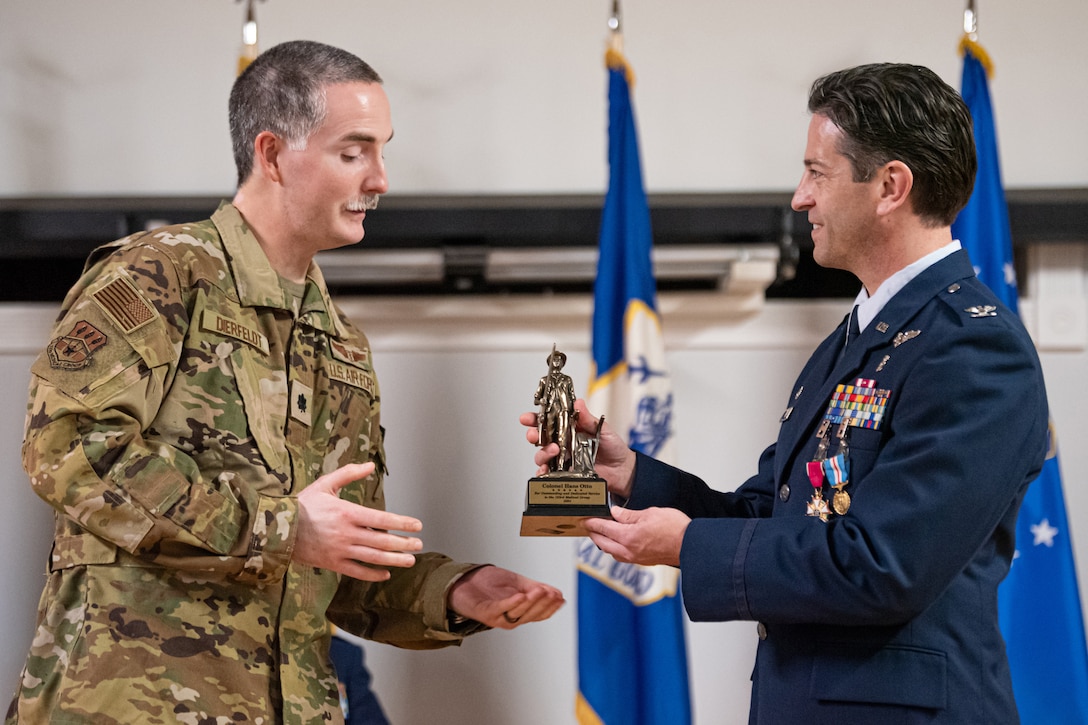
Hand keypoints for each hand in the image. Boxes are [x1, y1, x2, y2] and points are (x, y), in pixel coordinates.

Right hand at [294, 462, 423, 581]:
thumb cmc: (303, 505)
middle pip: (382, 541)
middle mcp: (346, 533)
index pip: (381, 519)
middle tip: (419, 544)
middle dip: (403, 543)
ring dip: (394, 560)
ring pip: (373, 558)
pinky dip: (372, 574)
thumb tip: (370, 465)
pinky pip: (356, 571)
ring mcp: (339, 550)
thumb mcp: (325, 484)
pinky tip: (385, 574)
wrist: (277, 528)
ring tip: (410, 560)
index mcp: (347, 512)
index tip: (417, 525)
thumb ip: (349, 473)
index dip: (402, 523)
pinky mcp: (332, 563)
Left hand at [447, 565, 564, 629]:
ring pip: (518, 614)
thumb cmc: (487, 584)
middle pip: (531, 615)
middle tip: (552, 594)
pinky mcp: (485, 612)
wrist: (463, 581)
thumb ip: (535, 588)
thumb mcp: (517, 583)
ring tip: (540, 591)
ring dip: (530, 603)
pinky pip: (500, 609)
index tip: (560, 598)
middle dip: (543, 604)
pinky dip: (511, 603)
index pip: (540, 614)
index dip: (551, 607)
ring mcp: (497, 617)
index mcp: (519, 612)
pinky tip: (521, 596)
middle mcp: (510, 618)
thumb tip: (557, 594)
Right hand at [519, 398, 635, 498]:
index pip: (548, 421)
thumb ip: (588, 418)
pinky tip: (546, 471)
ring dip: (542, 453)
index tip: (527, 418)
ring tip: (553, 450)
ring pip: (542, 455)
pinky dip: (543, 473)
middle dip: (533, 435)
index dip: (535, 419)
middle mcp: (563, 443)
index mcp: (569, 428)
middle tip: (534, 435)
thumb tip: (578, 403)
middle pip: (540, 438)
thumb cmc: (613, 447)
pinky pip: (548, 475)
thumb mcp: (602, 429)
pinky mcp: (565, 474)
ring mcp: (563, 459)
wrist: (622, 469)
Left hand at [582, 505, 690, 566]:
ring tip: (602, 533)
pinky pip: (622, 556)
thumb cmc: (674, 528)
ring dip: (603, 543)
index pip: (603, 528)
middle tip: (589, 525)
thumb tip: (615, 513)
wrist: (690, 545)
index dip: (592, 522)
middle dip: (593, 533)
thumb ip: (629, 515)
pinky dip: (615, 549)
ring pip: (611, 552)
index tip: (585, 519)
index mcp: (628, 536)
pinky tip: (618, 543)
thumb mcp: (650, 513)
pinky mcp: (642, 562)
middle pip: (602, 543)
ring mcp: (635, 558)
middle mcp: (628, 550)